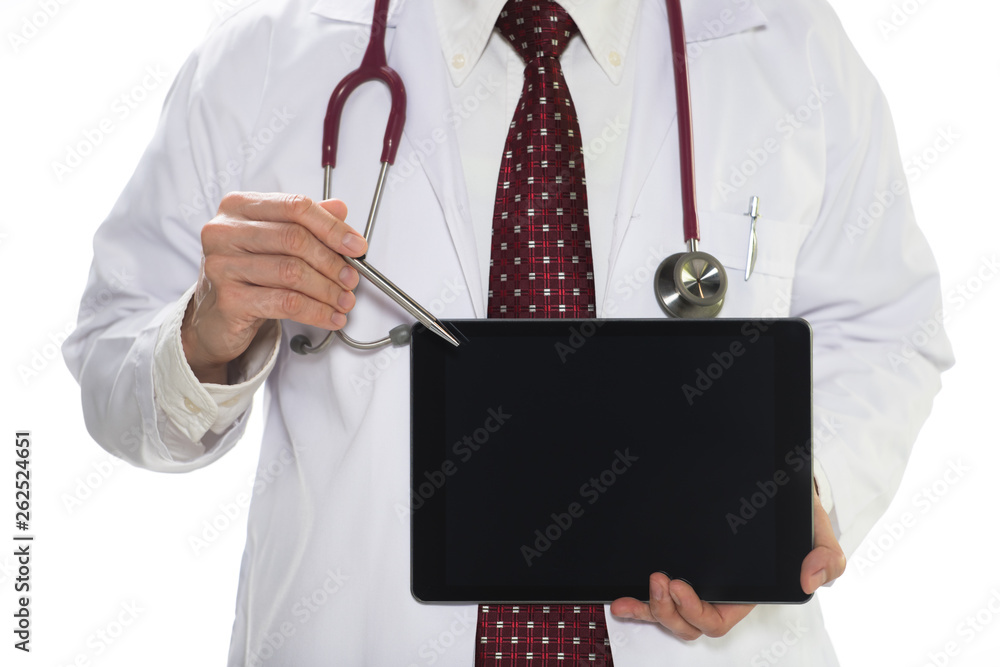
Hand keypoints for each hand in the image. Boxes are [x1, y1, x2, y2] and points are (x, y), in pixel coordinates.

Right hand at [181, 191, 367, 382]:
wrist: (213, 317)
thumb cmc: (245, 274)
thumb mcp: (274, 240)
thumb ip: (305, 222)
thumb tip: (340, 210)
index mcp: (238, 207)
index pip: (295, 207)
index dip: (332, 228)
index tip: (357, 246)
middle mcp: (224, 231)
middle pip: (295, 239)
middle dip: (332, 262)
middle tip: (352, 279)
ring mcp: (221, 265)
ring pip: (292, 273)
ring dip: (327, 290)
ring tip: (344, 301)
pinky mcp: (228, 299)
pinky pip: (285, 303)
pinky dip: (316, 311)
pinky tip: (330, 317)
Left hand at [609, 485, 845, 639]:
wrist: (773, 480)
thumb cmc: (792, 512)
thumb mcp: (817, 530)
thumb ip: (825, 555)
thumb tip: (811, 579)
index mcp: (746, 593)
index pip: (717, 619)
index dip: (695, 613)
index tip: (679, 586)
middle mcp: (717, 591)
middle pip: (686, 623)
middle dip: (666, 610)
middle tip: (658, 580)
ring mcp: (695, 578)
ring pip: (667, 612)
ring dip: (647, 607)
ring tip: (634, 591)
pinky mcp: (678, 562)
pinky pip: (655, 591)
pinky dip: (636, 598)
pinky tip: (620, 596)